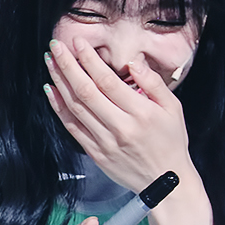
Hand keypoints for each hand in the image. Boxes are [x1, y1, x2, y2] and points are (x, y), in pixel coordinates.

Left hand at [43, 38, 192, 192]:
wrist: (165, 181)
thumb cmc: (170, 141)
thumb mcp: (174, 108)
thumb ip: (153, 83)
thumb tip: (133, 62)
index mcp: (140, 113)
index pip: (107, 81)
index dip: (89, 60)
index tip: (78, 43)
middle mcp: (120, 127)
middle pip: (85, 92)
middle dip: (67, 66)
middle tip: (57, 46)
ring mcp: (104, 142)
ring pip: (75, 108)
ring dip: (59, 82)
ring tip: (51, 62)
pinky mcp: (94, 153)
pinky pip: (71, 127)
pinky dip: (58, 107)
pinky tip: (51, 90)